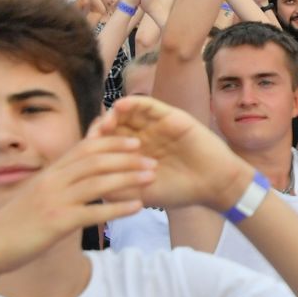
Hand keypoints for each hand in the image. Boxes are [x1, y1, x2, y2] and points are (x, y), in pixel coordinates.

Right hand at [0, 130, 153, 274]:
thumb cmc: (15, 225)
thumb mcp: (36, 197)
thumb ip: (57, 186)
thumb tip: (78, 181)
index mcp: (49, 174)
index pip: (84, 149)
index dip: (111, 142)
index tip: (135, 141)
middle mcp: (52, 182)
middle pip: (95, 160)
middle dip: (127, 157)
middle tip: (152, 158)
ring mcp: (55, 201)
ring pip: (98, 182)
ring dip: (129, 177)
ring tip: (152, 176)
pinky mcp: (57, 222)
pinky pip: (94, 212)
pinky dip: (118, 208)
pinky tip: (138, 207)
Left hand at [96, 95, 253, 211]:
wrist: (213, 185)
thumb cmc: (181, 191)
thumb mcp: (143, 193)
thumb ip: (119, 188)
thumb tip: (88, 184)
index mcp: (135, 155)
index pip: (107, 143)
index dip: (93, 145)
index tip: (83, 154)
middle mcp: (143, 137)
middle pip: (114, 125)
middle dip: (100, 129)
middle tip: (93, 137)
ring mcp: (155, 125)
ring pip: (128, 113)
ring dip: (113, 115)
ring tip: (105, 123)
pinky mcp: (170, 116)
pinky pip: (148, 105)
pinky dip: (132, 103)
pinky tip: (120, 107)